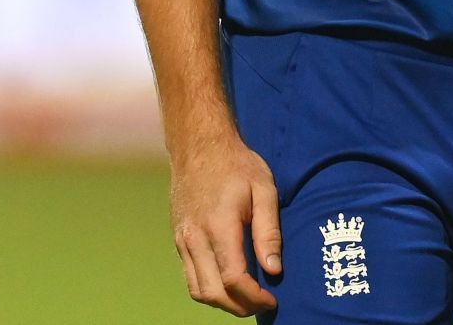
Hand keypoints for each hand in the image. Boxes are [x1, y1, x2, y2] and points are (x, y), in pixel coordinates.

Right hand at [169, 132, 280, 315]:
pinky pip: (190, 276)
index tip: (273, 299)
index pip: (233, 278)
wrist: (199, 145)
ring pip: (198, 290)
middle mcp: (195, 236)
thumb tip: (274, 270)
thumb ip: (269, 232)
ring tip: (246, 297)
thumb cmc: (237, 165)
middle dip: (240, 307)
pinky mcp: (178, 238)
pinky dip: (209, 288)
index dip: (255, 298)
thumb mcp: (264, 190)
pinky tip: (227, 281)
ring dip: (223, 302)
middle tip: (262, 303)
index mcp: (219, 225)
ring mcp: (183, 239)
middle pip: (213, 292)